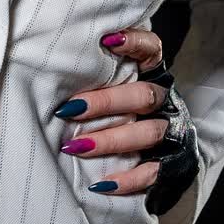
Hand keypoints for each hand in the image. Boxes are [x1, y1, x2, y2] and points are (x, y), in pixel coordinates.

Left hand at [54, 27, 198, 210]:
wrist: (167, 160)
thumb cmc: (124, 115)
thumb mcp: (118, 89)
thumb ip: (98, 75)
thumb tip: (50, 61)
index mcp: (153, 77)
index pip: (151, 51)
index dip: (135, 43)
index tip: (108, 39)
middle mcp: (165, 102)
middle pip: (142, 95)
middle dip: (105, 102)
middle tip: (69, 109)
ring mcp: (172, 134)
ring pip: (147, 132)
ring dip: (109, 140)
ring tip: (76, 146)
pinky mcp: (173, 165)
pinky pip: (153, 172)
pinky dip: (127, 179)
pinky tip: (100, 184)